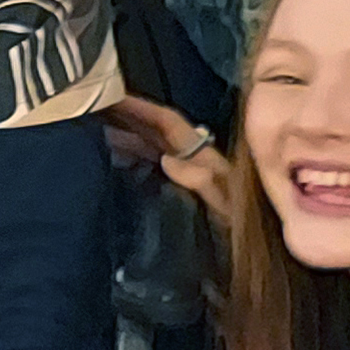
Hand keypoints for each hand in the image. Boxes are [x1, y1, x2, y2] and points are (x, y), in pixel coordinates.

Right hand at [104, 93, 237, 223]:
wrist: (257, 252)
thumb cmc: (242, 229)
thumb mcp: (226, 205)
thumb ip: (202, 182)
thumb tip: (168, 159)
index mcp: (203, 157)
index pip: (167, 123)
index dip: (140, 108)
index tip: (112, 97)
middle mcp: (192, 160)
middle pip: (155, 131)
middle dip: (125, 116)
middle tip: (91, 108)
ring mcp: (185, 175)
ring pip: (150, 146)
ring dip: (124, 135)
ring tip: (93, 128)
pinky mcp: (179, 192)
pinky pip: (149, 165)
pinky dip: (129, 156)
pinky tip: (113, 159)